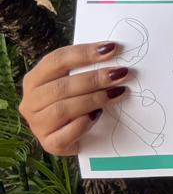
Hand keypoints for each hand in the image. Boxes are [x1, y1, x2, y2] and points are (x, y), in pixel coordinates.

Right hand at [18, 41, 129, 155]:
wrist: (75, 133)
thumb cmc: (77, 98)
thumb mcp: (78, 80)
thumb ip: (89, 67)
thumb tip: (113, 51)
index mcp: (35, 79)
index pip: (56, 61)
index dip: (84, 53)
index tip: (111, 48)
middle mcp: (30, 102)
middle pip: (61, 87)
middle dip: (94, 79)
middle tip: (120, 74)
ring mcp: (37, 124)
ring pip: (62, 110)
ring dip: (93, 100)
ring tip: (117, 93)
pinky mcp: (49, 144)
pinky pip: (65, 135)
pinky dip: (83, 124)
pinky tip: (98, 115)